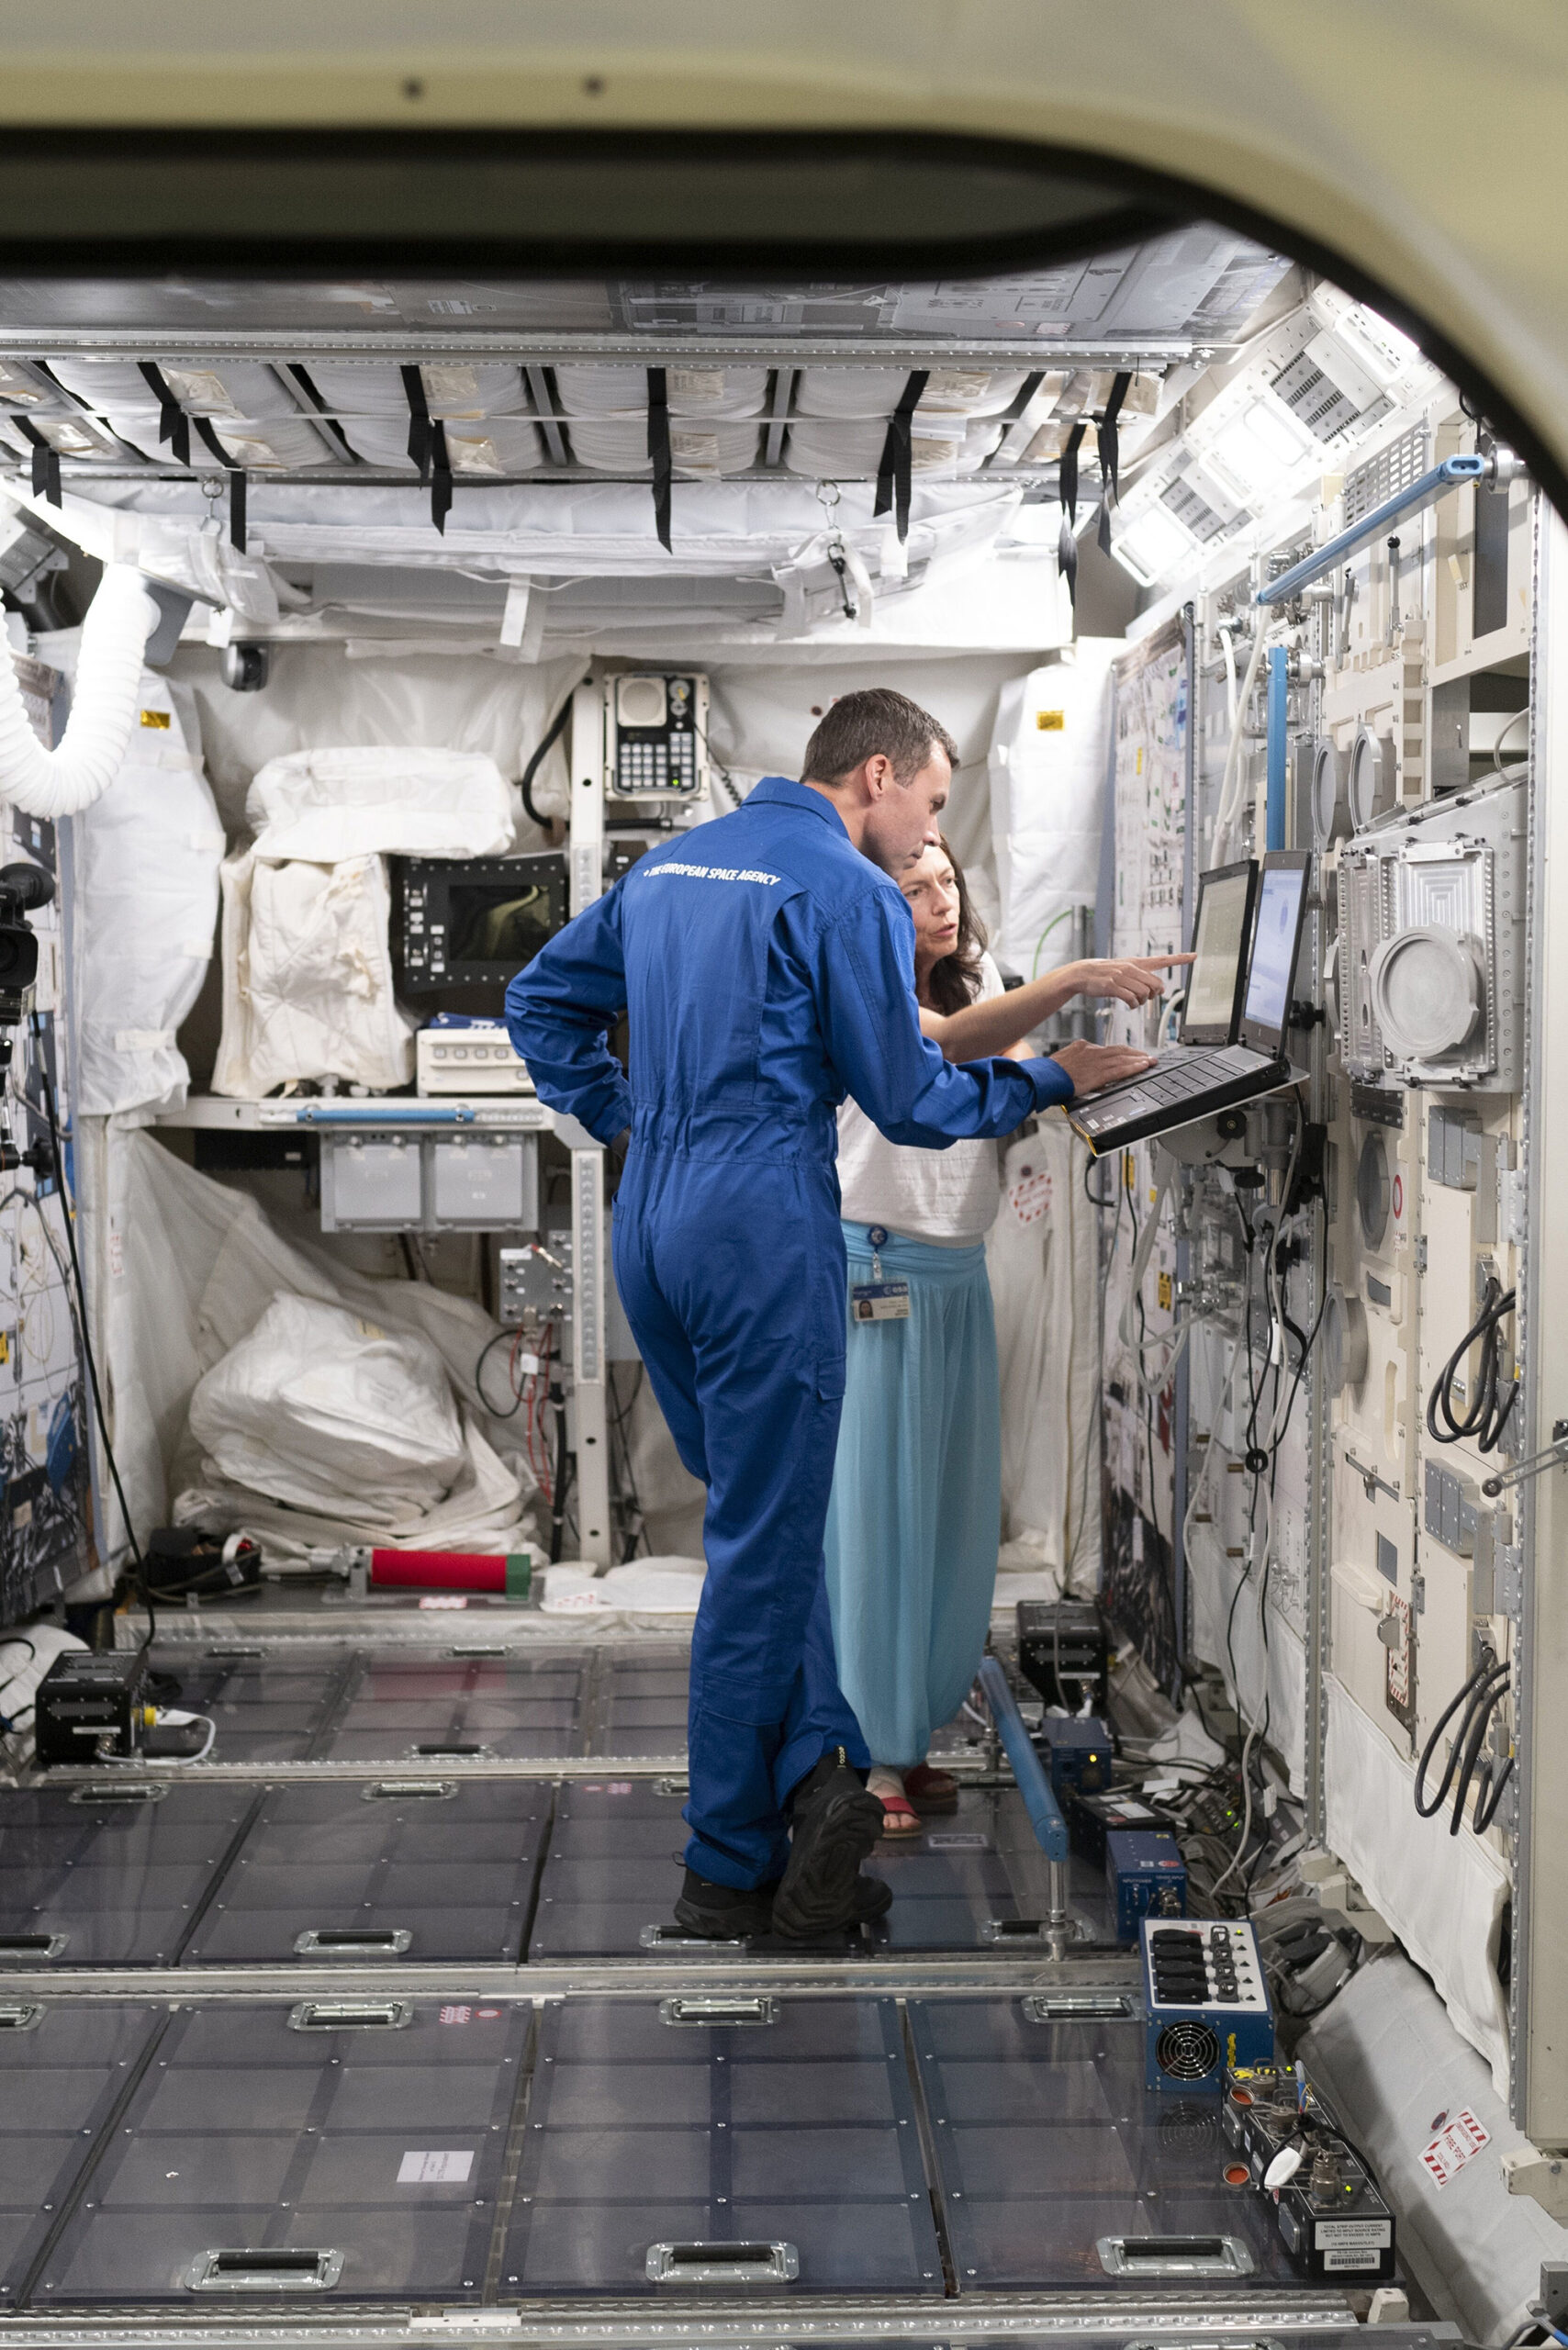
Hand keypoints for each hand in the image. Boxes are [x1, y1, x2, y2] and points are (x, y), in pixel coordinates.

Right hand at [1052, 1040, 1157, 1096]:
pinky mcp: (1099, 1073)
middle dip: (1134, 1053)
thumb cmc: (1048, 1073)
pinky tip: (1143, 1066)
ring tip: (1150, 1061)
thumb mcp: (1061, 1062)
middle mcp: (1092, 1051)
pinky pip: (1121, 1069)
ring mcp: (1096, 1062)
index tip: (1128, 1054)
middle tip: (1147, 1056)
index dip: (1120, 1051)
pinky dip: (1134, 1067)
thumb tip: (1080, 1068)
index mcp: (1082, 1047)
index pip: (1106, 1048)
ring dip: (1139, 1059)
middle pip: (1119, 1050)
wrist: (1044, 1077)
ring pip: (1123, 1058)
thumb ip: (1074, 1062)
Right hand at [1064, 953, 1194, 1007]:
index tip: (1194, 955)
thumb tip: (1156, 989)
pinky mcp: (1113, 986)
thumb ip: (1141, 976)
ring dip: (1142, 1001)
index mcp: (1137, 962)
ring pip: (1144, 993)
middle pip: (1156, 984)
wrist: (1083, 973)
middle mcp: (1131, 967)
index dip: (1180, 958)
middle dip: (1155, 994)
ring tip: (1135, 1001)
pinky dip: (1133, 1005)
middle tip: (1147, 997)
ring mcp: (1122, 977)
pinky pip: (1131, 999)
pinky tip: (1130, 1004)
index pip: (1163, 959)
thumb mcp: (1124, 969)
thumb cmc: (1105, 973)